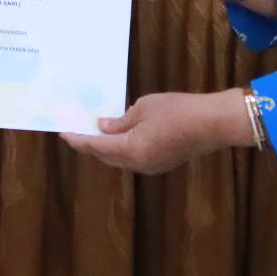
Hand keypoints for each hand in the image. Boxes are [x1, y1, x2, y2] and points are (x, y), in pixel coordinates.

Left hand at [59, 89, 253, 173]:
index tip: (63, 132)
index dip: (77, 139)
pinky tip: (119, 136)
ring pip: (120, 159)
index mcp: (130, 150)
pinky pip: (134, 158)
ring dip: (106, 147)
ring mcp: (151, 167)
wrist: (214, 123)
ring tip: (95, 131)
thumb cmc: (178, 110)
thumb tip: (103, 128)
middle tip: (77, 129)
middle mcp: (138, 164)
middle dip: (89, 144)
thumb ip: (120, 121)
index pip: (95, 146)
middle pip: (105, 156)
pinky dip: (122, 148)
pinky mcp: (163, 163)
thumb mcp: (144, 108)